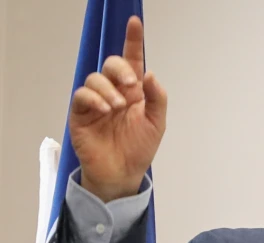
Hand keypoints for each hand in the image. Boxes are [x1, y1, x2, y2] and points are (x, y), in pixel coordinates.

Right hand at [69, 15, 166, 202]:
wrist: (123, 172)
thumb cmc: (139, 147)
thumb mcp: (157, 123)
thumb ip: (157, 99)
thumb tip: (150, 74)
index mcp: (134, 91)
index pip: (133, 61)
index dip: (133, 41)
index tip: (135, 23)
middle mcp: (115, 91)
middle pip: (112, 64)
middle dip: (121, 69)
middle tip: (132, 86)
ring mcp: (96, 101)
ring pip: (95, 78)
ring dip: (109, 89)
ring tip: (119, 106)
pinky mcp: (81, 113)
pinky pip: (82, 95)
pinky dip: (94, 98)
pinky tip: (105, 109)